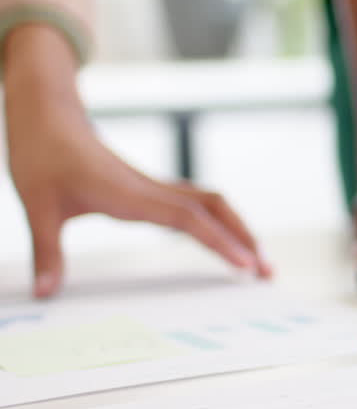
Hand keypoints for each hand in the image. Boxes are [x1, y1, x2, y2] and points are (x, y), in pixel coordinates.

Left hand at [3, 24, 268, 297]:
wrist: (47, 116)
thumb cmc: (42, 155)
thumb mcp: (36, 207)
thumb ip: (46, 252)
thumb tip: (44, 292)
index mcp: (130, 194)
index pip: (188, 219)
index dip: (221, 241)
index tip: (246, 265)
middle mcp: (151, 189)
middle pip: (216, 208)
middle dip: (246, 237)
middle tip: (268, 271)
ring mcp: (155, 188)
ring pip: (212, 204)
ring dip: (238, 229)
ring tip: (257, 261)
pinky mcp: (152, 189)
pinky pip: (198, 205)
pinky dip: (220, 223)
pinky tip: (225, 240)